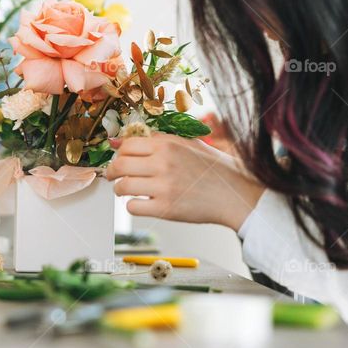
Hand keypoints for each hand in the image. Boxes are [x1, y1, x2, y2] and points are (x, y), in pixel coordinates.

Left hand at [104, 134, 265, 230]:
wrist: (235, 194)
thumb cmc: (214, 169)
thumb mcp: (189, 143)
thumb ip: (158, 139)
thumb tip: (123, 140)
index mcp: (167, 144)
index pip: (127, 145)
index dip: (119, 153)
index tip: (118, 159)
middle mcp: (163, 163)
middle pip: (120, 165)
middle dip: (111, 172)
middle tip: (113, 176)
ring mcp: (163, 187)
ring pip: (123, 187)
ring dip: (120, 189)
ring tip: (127, 190)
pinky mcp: (165, 209)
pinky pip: (133, 207)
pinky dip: (133, 206)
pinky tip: (142, 203)